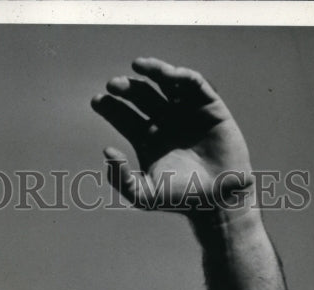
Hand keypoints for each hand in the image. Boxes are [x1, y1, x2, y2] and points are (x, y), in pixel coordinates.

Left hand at [91, 57, 252, 212]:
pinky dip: (180, 76)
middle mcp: (164, 122)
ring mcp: (186, 112)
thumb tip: (107, 150)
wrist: (216, 201)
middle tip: (112, 85)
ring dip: (152, 72)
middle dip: (126, 88)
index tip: (96, 100)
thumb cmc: (178, 200)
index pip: (123, 117)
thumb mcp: (142, 195)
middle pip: (140, 96)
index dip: (110, 107)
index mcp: (146, 139)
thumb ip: (120, 178)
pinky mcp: (209, 106)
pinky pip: (194, 84)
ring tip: (137, 66)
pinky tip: (167, 75)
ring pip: (165, 84)